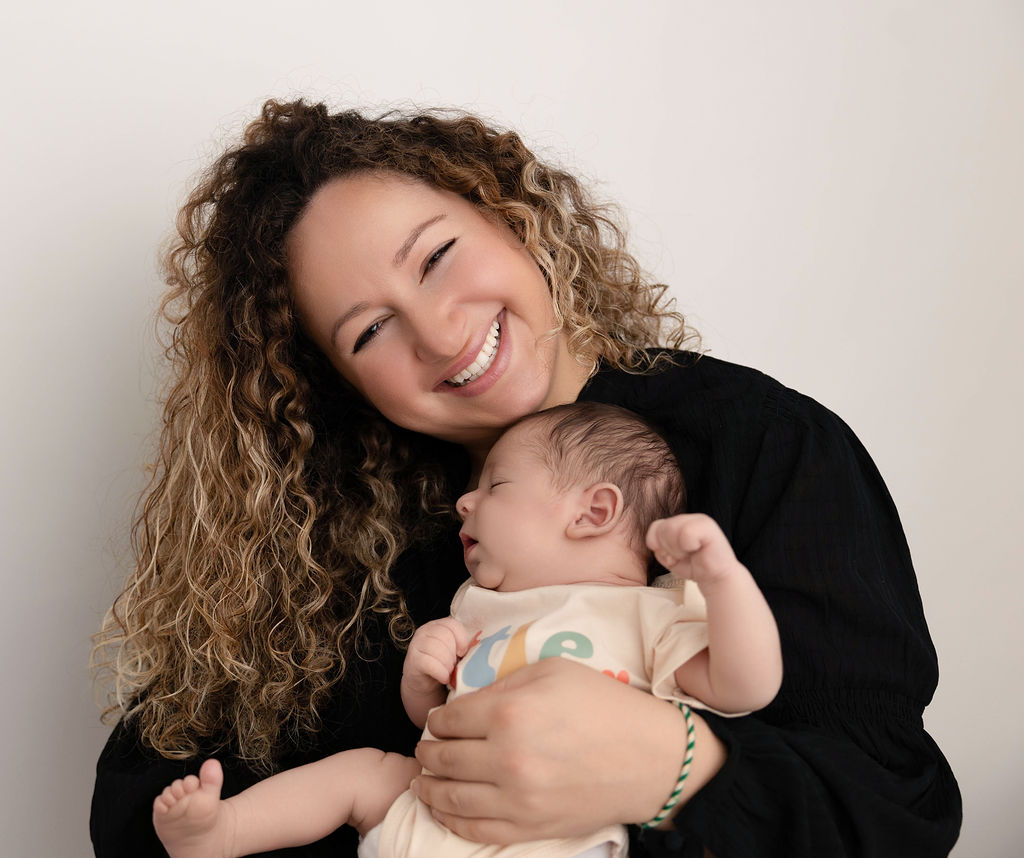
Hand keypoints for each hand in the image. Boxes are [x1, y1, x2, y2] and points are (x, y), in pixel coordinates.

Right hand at [403, 617, 470, 695]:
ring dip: (448, 664)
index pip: (453, 624)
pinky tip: (444, 678)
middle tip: (454, 665)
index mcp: (438, 625)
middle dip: (453, 654)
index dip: (462, 639)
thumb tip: (477, 647)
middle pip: (445, 636)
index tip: (463, 653)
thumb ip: (463, 645)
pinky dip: (441, 672)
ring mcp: (417, 644)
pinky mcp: (413, 660)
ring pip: (437, 648)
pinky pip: (430, 663)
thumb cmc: (443, 665)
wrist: (423, 683)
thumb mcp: (454, 651)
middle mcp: (425, 630)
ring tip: (449, 671)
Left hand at [413, 658, 724, 843]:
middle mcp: (506, 759)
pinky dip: (451, 820)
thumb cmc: (604, 705)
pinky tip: (444, 808)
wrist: (651, 757)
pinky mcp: (530, 828)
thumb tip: (466, 702)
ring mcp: (517, 800)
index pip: (446, 720)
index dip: (436, 720)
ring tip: (424, 780)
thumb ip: (503, 684)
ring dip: (428, 788)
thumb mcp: (552, 670)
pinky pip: (474, 830)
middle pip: (441, 759)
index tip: (438, 721)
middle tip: (426, 749)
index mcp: (509, 713)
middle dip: (427, 753)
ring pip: (449, 798)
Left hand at [646, 513, 743, 585]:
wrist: (715, 578)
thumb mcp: (668, 557)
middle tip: (683, 555)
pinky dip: (688, 546)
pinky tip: (697, 550)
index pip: (655, 527)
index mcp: (677, 522)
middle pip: (662, 529)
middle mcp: (687, 518)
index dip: (658, 544)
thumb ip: (658, 547)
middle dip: (669, 548)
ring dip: (678, 549)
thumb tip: (656, 544)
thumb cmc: (692, 566)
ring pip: (671, 529)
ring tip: (690, 553)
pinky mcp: (708, 526)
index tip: (672, 555)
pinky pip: (686, 533)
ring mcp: (698, 520)